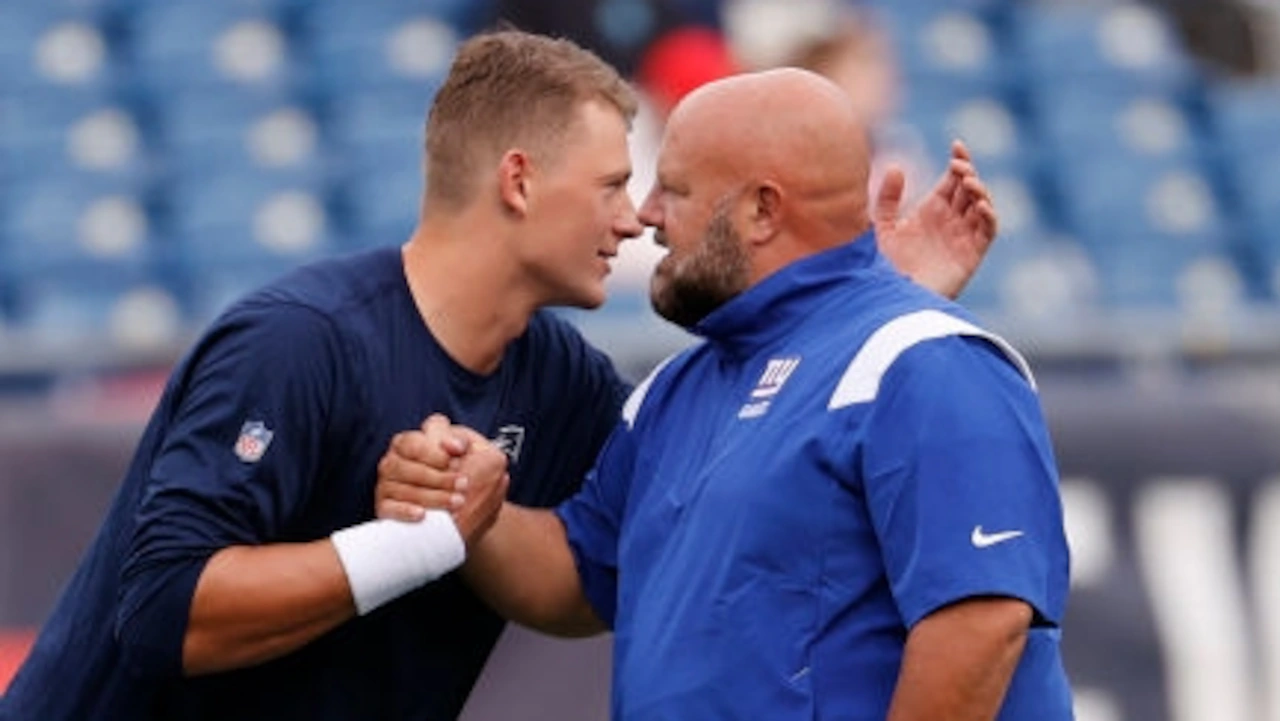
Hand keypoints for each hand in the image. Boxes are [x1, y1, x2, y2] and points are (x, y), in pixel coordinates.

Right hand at [376, 415, 509, 545]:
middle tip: (464, 484)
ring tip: (457, 502)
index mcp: (412, 441)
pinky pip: (388, 508)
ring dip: (431, 496)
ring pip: (400, 487)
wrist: (471, 510)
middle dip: (437, 476)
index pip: (413, 441)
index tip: (459, 456)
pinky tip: (423, 514)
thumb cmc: (470, 474)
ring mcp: (388, 483)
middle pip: (405, 464)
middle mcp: (395, 460)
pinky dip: (405, 510)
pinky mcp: (386, 507)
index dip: (433, 449)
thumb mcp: (474, 451)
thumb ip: (464, 440)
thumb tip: (454, 445)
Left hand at [874, 140, 998, 299]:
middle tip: (959, 166)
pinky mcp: (970, 256)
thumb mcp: (881, 227)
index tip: (956, 144)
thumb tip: (896, 166)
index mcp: (932, 211)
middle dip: (969, 173)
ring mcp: (962, 238)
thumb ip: (887, 198)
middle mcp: (950, 222)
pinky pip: (988, 232)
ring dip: (981, 191)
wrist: (889, 298)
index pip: (953, 179)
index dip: (959, 160)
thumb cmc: (883, 266)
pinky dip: (989, 216)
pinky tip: (981, 205)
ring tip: (968, 183)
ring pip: (983, 207)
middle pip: (969, 189)